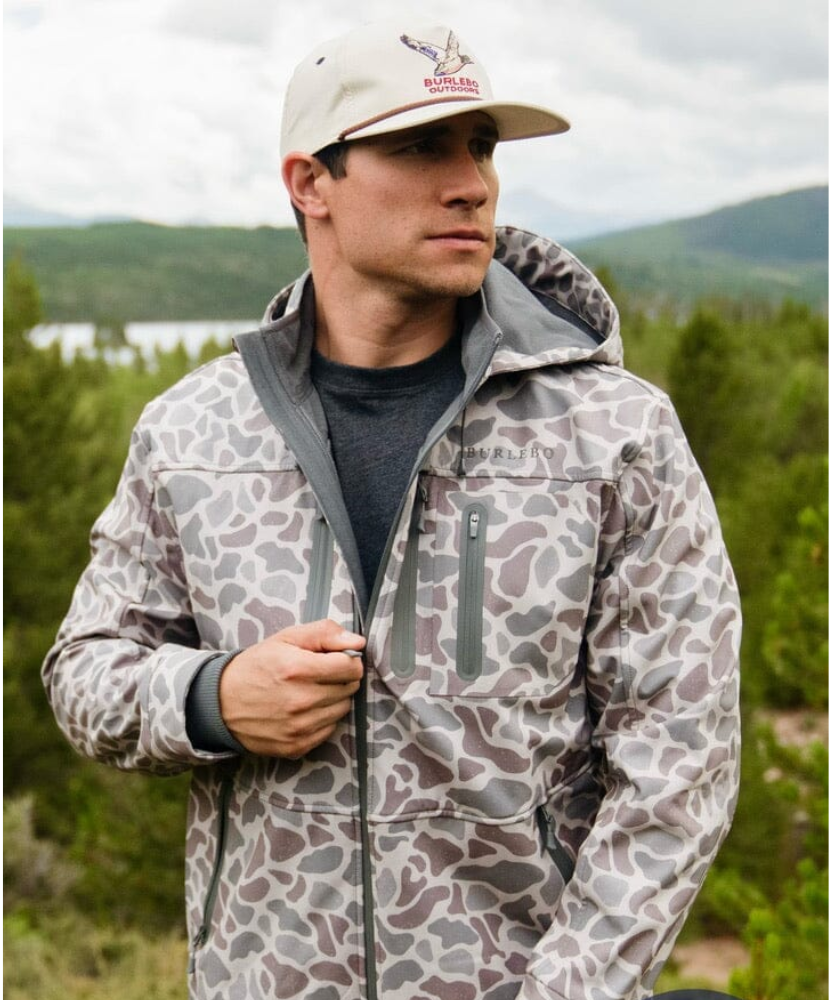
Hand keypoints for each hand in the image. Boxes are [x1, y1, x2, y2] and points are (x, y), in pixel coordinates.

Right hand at [218, 619, 364, 757]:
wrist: (222, 702)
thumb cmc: (257, 666)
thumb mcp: (286, 638)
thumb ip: (324, 634)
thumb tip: (358, 643)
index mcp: (297, 669)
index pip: (350, 667)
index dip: (348, 660)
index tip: (336, 659)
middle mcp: (300, 701)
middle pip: (349, 688)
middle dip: (341, 678)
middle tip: (321, 674)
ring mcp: (298, 727)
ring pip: (342, 709)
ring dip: (334, 698)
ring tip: (311, 691)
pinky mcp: (296, 746)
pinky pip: (329, 730)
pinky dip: (323, 718)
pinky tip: (305, 709)